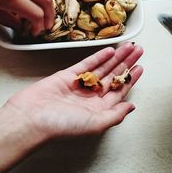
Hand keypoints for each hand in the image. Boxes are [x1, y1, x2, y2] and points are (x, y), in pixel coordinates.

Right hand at [4, 42, 143, 139]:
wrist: (31, 118)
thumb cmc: (61, 126)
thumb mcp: (95, 124)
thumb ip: (115, 115)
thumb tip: (132, 107)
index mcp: (99, 110)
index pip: (119, 92)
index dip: (131, 79)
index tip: (140, 67)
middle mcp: (90, 97)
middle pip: (113, 77)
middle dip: (126, 64)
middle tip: (138, 51)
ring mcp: (79, 85)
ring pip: (102, 68)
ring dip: (115, 57)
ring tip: (128, 46)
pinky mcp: (67, 76)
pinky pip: (86, 64)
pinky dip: (98, 57)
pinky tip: (109, 50)